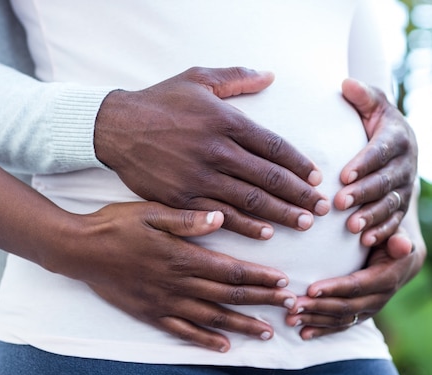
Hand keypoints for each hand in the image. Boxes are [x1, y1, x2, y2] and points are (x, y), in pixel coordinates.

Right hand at [48, 201, 296, 352]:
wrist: (80, 250)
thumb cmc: (115, 225)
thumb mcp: (150, 212)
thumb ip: (187, 219)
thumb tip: (220, 218)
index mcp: (181, 256)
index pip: (229, 270)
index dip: (258, 277)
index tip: (283, 281)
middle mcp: (177, 283)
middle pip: (227, 296)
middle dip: (260, 301)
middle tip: (288, 306)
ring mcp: (164, 302)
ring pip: (211, 317)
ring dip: (241, 325)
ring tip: (267, 331)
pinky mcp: (150, 313)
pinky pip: (182, 331)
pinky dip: (204, 340)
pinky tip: (223, 346)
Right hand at [94, 67, 330, 239]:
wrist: (116, 127)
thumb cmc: (159, 101)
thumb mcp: (197, 78)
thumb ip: (236, 77)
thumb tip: (270, 76)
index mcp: (224, 121)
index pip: (273, 146)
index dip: (298, 163)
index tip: (315, 177)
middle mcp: (216, 151)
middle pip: (269, 178)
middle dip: (299, 195)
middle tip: (321, 208)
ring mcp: (198, 178)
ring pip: (249, 201)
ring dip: (280, 214)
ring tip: (304, 224)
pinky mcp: (181, 199)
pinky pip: (220, 216)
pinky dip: (245, 227)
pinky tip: (265, 233)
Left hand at [285, 227, 425, 338]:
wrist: (401, 261)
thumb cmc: (390, 240)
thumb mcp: (398, 236)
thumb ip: (398, 240)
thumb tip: (402, 245)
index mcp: (386, 278)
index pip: (357, 285)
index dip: (334, 288)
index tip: (310, 288)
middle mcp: (378, 298)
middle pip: (345, 306)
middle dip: (317, 307)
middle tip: (292, 305)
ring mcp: (369, 310)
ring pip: (341, 319)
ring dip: (314, 320)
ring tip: (290, 319)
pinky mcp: (360, 315)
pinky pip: (341, 326)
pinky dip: (322, 331)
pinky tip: (303, 333)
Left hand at [335, 79, 417, 245]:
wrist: (395, 143)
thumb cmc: (374, 121)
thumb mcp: (372, 105)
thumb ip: (362, 96)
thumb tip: (346, 83)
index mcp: (396, 138)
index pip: (380, 152)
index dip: (363, 164)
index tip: (342, 175)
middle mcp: (405, 164)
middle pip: (385, 181)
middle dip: (363, 193)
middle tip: (339, 202)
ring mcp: (405, 186)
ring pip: (390, 203)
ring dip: (371, 215)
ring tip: (351, 226)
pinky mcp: (401, 204)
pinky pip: (394, 220)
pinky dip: (381, 231)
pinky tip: (364, 240)